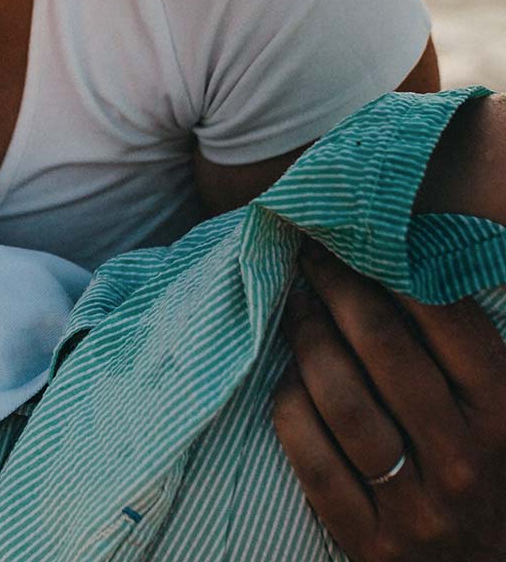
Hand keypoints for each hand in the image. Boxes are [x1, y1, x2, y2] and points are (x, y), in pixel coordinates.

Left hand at [273, 244, 505, 560]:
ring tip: (293, 307)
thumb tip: (410, 253)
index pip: (445, 320)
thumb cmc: (486, 467)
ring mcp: (417, 508)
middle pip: (381, 346)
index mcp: (504, 416)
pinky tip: (287, 379)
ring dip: (306, 338)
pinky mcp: (371, 542)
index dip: (389, 267)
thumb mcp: (496, 404)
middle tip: (309, 258)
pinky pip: (310, 457)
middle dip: (336, 287)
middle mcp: (464, 462)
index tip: (350, 239)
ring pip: (340, 398)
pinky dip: (289, 406)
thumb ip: (462, 343)